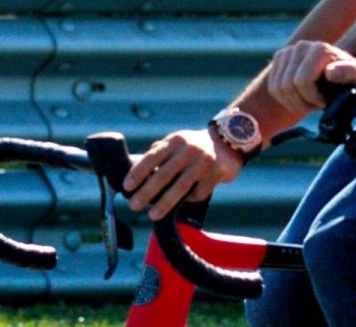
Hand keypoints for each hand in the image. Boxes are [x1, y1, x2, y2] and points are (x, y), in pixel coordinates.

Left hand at [122, 127, 242, 220]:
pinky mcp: (217, 173)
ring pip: (181, 186)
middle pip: (164, 173)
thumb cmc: (194, 146)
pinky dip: (190, 199)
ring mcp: (204, 161)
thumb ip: (159, 154)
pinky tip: (185, 200)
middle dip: (147, 192)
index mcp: (176, 141)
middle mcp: (190, 149)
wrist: (229, 141)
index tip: (127, 186)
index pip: (153, 156)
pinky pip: (199, 192)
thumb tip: (135, 175)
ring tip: (153, 215)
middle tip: (133, 205)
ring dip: (165, 203)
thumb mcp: (177, 143)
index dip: (138, 172)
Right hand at [267, 40, 355, 112]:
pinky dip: (284, 99)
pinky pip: (273, 87)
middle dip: (301, 103)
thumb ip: (346, 72)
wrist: (338, 66)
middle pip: (287, 86)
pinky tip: (299, 99)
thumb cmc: (348, 74)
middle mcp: (301, 46)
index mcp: (319, 50)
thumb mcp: (354, 75)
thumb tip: (329, 73)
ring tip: (309, 103)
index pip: (302, 81)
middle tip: (315, 106)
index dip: (311, 98)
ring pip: (277, 88)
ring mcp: (287, 51)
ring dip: (293, 103)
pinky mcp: (278, 59)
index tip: (324, 102)